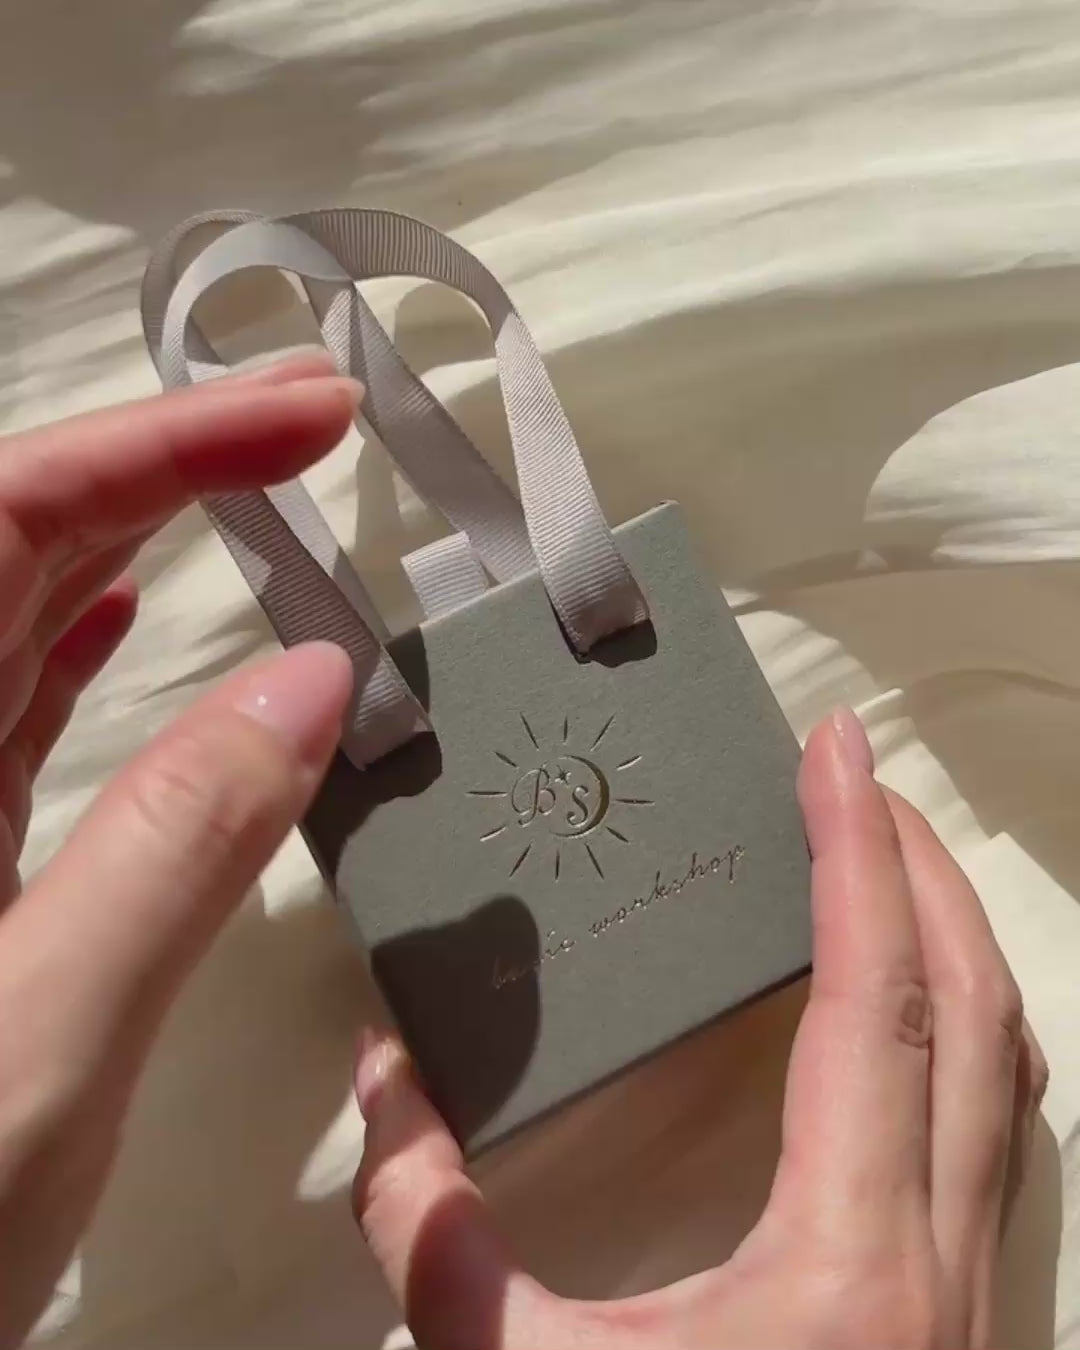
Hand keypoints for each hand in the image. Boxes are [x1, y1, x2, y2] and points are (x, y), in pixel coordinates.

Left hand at [0, 356, 360, 1346]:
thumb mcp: (43, 1033)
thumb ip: (178, 845)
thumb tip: (313, 680)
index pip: (7, 520)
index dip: (164, 445)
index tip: (310, 409)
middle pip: (11, 540)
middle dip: (164, 462)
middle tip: (310, 415)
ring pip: (11, 611)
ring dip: (128, 532)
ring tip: (252, 483)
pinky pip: (3, 701)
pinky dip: (73, 638)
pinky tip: (125, 614)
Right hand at [353, 710, 1048, 1349]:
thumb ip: (429, 1232)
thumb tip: (382, 1079)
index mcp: (847, 1262)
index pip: (870, 1002)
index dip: (855, 855)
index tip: (831, 747)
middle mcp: (944, 1259)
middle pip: (970, 1010)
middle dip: (917, 870)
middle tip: (848, 776)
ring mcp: (974, 1289)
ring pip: (1006, 1067)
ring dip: (948, 944)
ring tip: (877, 863)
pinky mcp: (961, 1313)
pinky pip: (997, 1126)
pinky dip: (960, 1029)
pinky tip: (899, 1012)